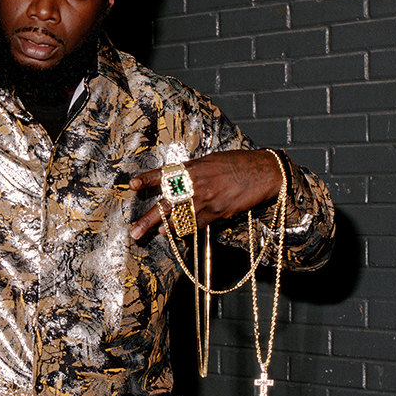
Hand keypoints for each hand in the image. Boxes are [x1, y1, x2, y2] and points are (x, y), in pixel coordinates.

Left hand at [128, 149, 282, 240]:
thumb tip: (179, 178)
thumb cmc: (238, 163)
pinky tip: (174, 234)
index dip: (147, 179)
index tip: (131, 184)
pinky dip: (185, 229)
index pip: (164, 173)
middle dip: (149, 218)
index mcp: (194, 167)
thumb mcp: (212, 160)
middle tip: (134, 230)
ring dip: (165, 228)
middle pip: (167, 203)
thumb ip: (194, 170)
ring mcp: (207, 199)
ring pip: (180, 218)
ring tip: (152, 234)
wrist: (264, 171)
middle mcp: (197, 183)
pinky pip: (198, 224)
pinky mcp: (218, 211)